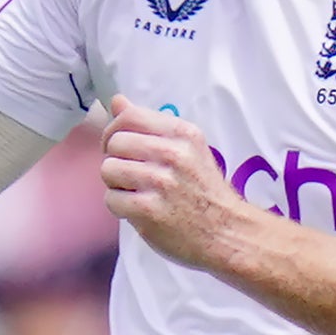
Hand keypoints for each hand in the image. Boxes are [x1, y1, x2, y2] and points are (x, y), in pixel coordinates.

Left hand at [88, 104, 244, 267]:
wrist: (226, 233)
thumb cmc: (204, 191)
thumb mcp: (187, 149)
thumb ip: (150, 126)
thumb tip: (116, 101)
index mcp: (182, 133)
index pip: (130, 116)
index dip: (114, 130)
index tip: (119, 148)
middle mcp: (173, 153)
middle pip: (115, 143)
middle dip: (116, 160)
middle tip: (131, 176)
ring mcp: (161, 182)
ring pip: (108, 170)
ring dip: (115, 185)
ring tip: (134, 193)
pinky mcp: (149, 210)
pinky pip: (111, 199)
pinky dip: (119, 207)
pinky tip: (136, 210)